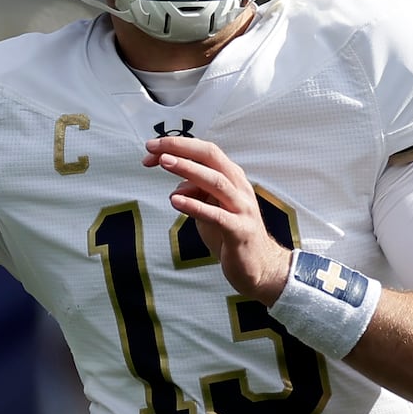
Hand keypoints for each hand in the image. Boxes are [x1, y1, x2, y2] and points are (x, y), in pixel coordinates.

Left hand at [142, 135, 291, 302]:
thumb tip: (178, 187)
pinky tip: (175, 201)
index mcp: (232, 178)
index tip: (152, 148)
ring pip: (216, 182)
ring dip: (188, 169)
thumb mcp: (210, 209)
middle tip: (154, 147)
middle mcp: (239, 188)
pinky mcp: (240, 231)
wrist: (260, 267)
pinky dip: (195, 206)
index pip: (205, 152)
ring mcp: (242, 209)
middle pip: (212, 157)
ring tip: (164, 162)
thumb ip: (196, 194)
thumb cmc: (232, 234)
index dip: (179, 146)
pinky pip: (217, 215)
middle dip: (181, 148)